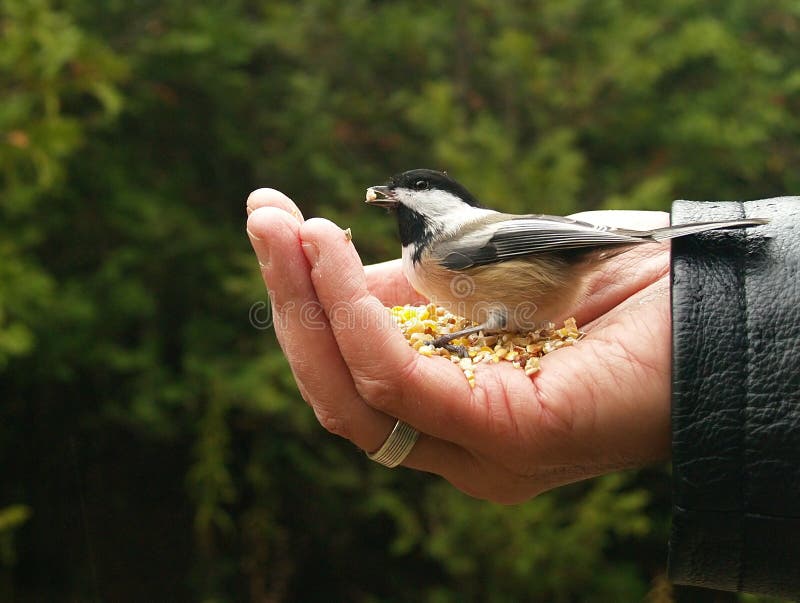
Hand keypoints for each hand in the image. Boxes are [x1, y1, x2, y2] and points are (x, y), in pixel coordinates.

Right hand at [246, 189, 669, 503]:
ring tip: (286, 230)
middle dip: (290, 303)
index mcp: (452, 410)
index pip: (351, 374)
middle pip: (338, 390)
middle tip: (263, 219)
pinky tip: (330, 256)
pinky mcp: (505, 437)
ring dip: (309, 306)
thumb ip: (409, 289)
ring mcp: (478, 452)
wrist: (708, 302)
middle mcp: (457, 446)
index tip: (276, 226)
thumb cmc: (604, 292)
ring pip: (353, 395)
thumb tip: (326, 264)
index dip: (305, 306)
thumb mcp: (480, 283)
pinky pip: (400, 382)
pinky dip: (355, 317)